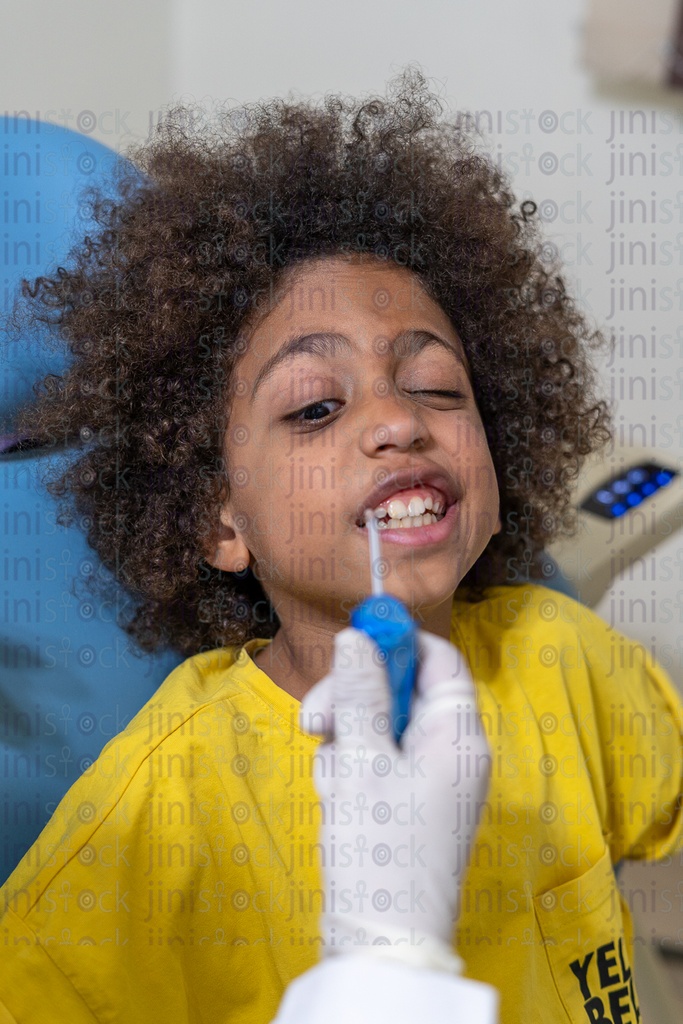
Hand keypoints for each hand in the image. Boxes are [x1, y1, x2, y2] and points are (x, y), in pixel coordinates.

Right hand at [301, 627, 489, 954]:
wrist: (381, 943)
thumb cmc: (379, 849)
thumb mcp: (362, 759)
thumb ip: (359, 692)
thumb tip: (358, 637)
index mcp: (457, 735)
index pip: (437, 660)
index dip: (396, 644)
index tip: (351, 646)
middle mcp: (448, 752)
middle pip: (399, 690)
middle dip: (352, 699)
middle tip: (314, 722)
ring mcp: (426, 779)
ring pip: (377, 726)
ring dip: (343, 741)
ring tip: (332, 782)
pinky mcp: (403, 803)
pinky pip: (372, 763)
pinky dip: (348, 772)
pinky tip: (336, 801)